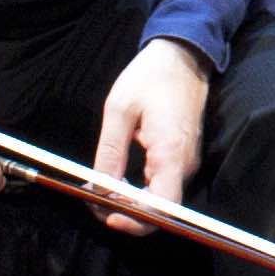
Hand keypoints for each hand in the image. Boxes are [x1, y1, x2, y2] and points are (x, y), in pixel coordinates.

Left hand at [87, 37, 211, 234]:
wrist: (184, 55)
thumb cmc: (151, 76)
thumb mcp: (120, 109)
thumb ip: (109, 152)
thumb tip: (98, 188)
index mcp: (171, 153)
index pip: (162, 208)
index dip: (135, 220)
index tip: (107, 215)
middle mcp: (184, 165)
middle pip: (159, 211)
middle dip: (124, 214)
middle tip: (90, 199)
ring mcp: (185, 163)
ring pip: (158, 201)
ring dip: (128, 204)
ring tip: (95, 189)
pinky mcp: (180, 158)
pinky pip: (160, 187)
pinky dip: (137, 193)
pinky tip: (113, 182)